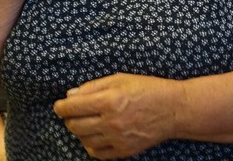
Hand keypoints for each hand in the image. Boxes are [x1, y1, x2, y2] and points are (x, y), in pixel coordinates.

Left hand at [53, 73, 178, 158]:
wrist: (173, 109)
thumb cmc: (147, 88)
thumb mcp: (119, 79)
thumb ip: (93, 87)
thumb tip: (70, 95)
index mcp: (109, 100)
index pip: (73, 107)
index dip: (61, 107)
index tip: (59, 106)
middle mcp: (111, 121)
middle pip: (74, 125)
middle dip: (68, 118)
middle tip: (72, 113)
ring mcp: (117, 138)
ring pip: (83, 139)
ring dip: (79, 130)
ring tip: (85, 122)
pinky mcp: (124, 151)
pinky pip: (97, 153)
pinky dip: (90, 145)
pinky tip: (94, 135)